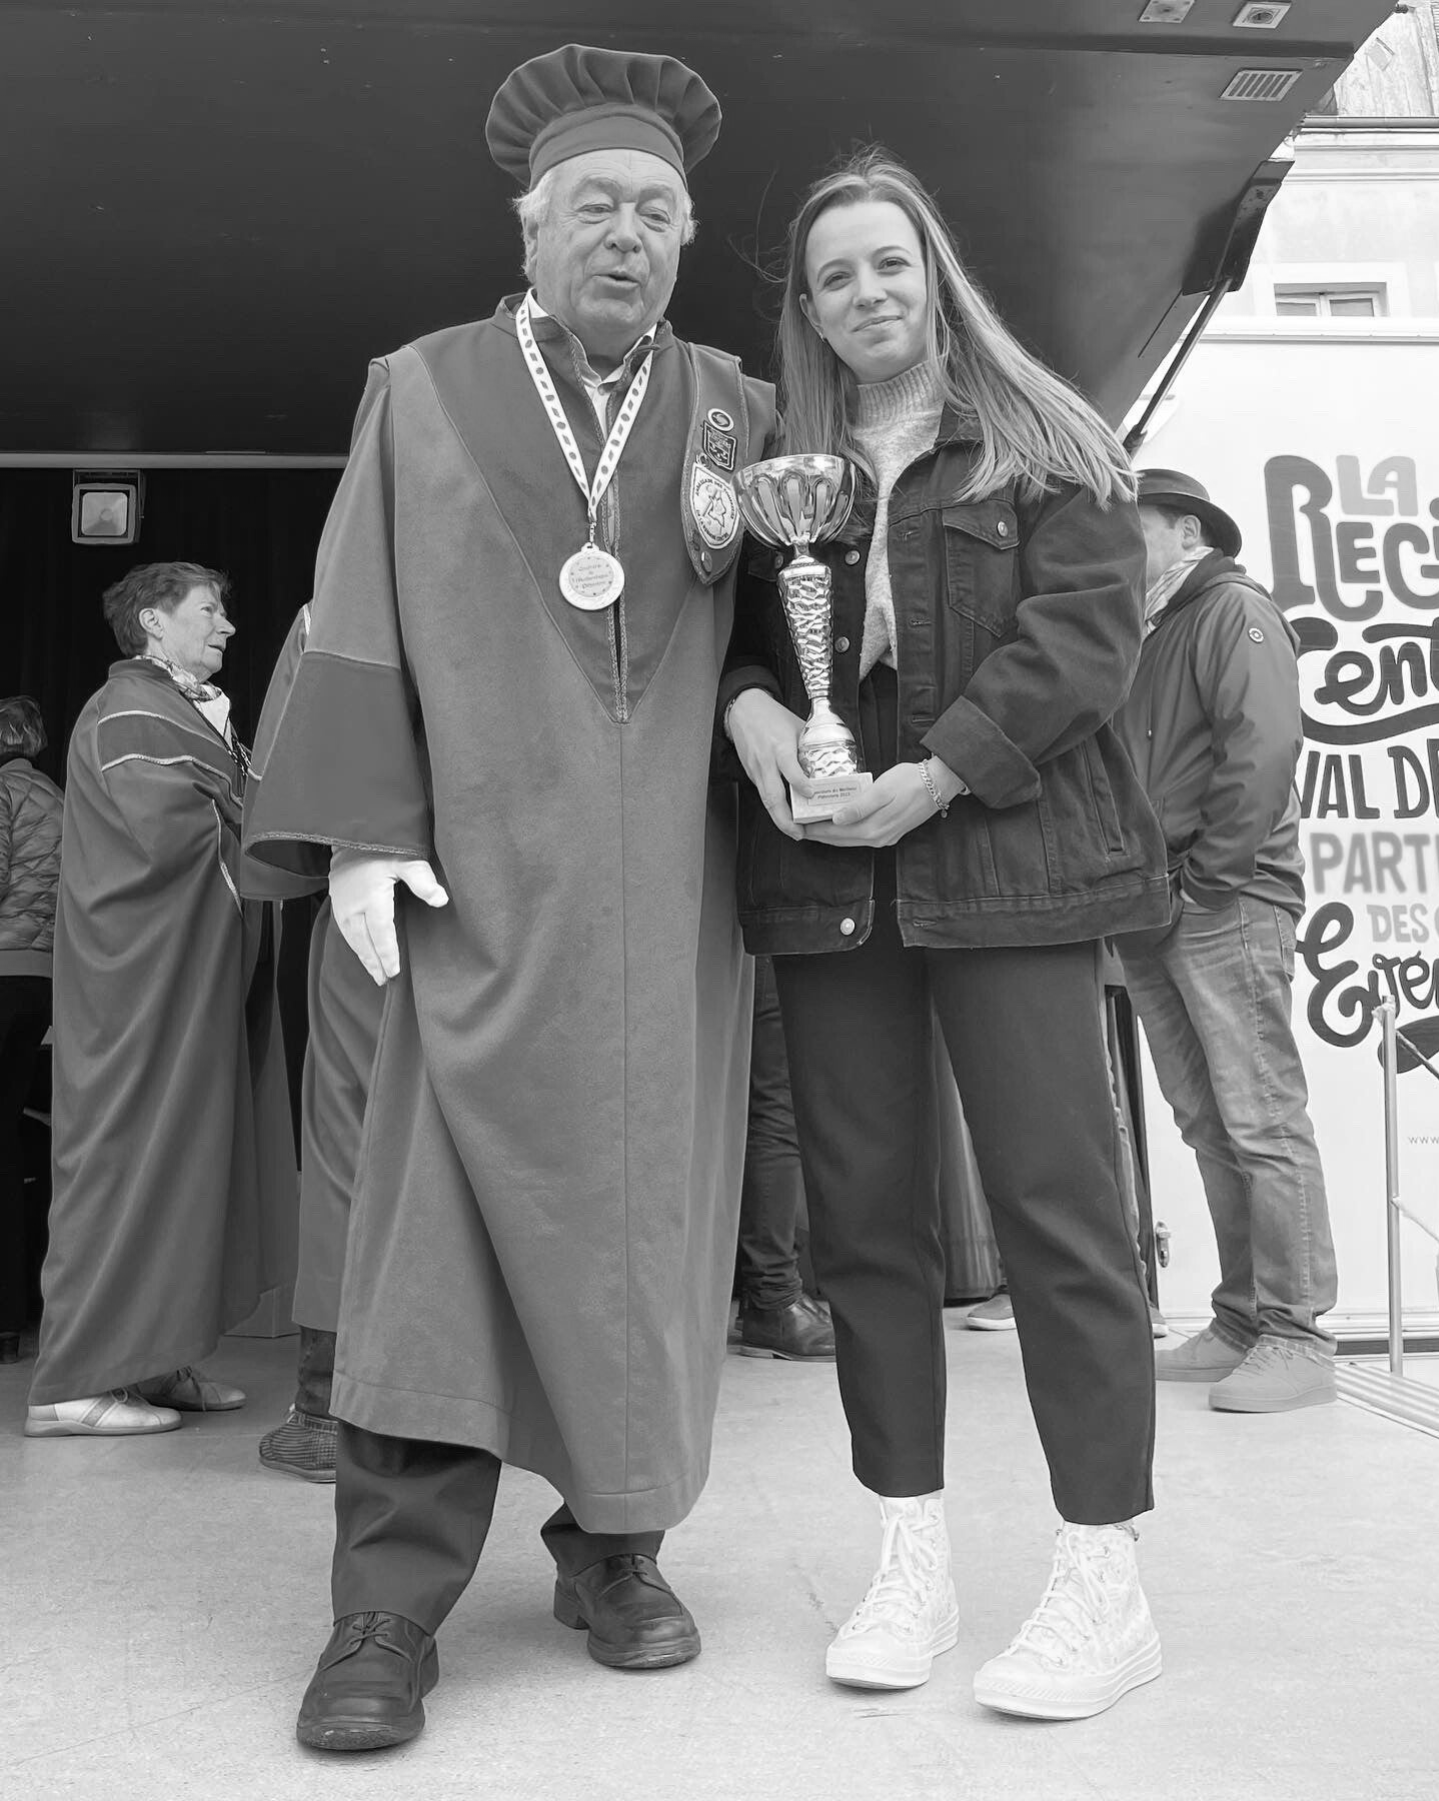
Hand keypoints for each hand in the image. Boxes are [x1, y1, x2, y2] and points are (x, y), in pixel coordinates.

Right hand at [329, 850, 448, 984]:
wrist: (352, 830)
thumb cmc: (382, 844)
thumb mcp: (406, 857)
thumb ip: (422, 879)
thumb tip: (441, 900)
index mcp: (371, 897)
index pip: (381, 933)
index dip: (387, 954)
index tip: (394, 972)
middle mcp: (352, 905)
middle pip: (364, 942)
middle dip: (374, 963)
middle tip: (385, 981)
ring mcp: (341, 904)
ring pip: (352, 938)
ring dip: (364, 957)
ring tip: (375, 973)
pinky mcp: (336, 901)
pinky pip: (344, 930)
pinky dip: (355, 944)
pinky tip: (363, 952)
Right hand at [726, 689, 811, 841]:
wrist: (744, 709)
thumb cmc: (772, 716)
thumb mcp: (797, 726)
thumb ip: (810, 746)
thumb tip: (831, 764)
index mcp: (780, 746)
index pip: (789, 767)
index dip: (799, 782)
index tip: (811, 793)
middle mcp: (766, 761)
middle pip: (772, 795)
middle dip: (785, 818)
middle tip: (799, 832)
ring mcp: (756, 769)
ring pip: (766, 800)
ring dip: (779, 819)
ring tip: (794, 832)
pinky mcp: (752, 774)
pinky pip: (763, 794)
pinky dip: (774, 808)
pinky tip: (785, 817)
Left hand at [805, 760, 952, 848]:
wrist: (939, 784)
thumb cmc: (911, 781)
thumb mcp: (882, 789)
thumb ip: (859, 806)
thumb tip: (837, 819)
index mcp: (873, 828)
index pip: (836, 833)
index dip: (816, 830)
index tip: (799, 826)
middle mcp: (878, 837)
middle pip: (841, 840)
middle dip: (820, 835)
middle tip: (801, 827)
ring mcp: (886, 837)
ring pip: (851, 840)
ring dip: (832, 835)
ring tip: (816, 826)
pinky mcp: (891, 832)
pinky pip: (862, 837)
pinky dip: (847, 833)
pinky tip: (841, 824)